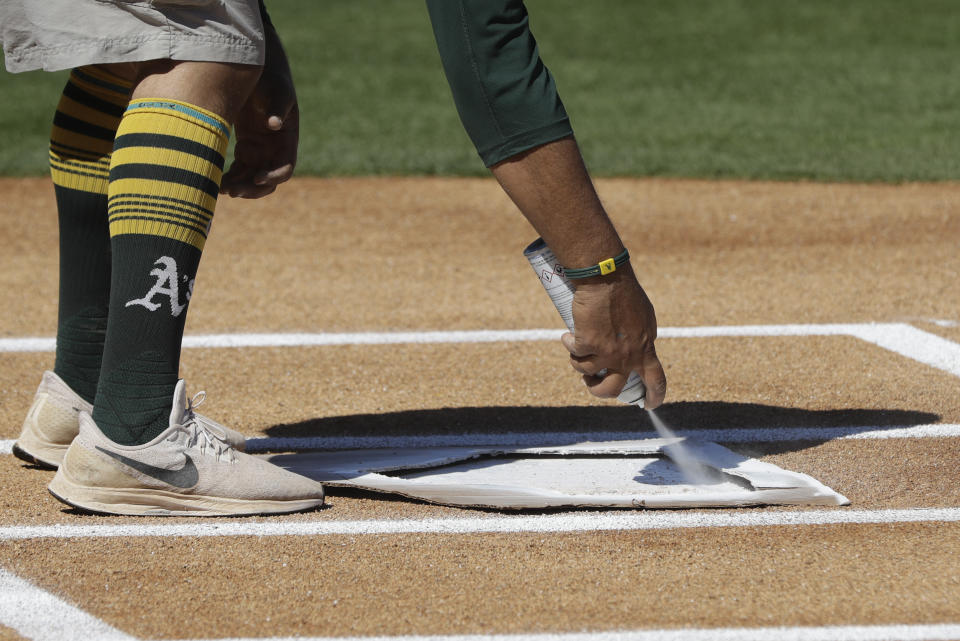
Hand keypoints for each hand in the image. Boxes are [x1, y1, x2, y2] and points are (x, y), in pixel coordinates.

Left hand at [221, 26, 297, 198]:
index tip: (256, 178)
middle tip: (233, 192)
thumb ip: (277, 106)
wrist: (254, 69)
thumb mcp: (276, 89)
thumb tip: (274, 124)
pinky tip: (214, 182)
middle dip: (252, 189)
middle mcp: (275, 150)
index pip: (285, 167)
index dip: (273, 176)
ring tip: (221, 190)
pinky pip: (238, 170)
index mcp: (287, 139)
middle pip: (268, 180)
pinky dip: (229, 178)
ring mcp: (260, 151)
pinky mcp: (245, 148)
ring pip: (251, 179)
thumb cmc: (269, 78)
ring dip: (239, 187)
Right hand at [560, 269, 666, 408]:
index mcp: (646, 348)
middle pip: (613, 389)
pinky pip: (574, 353)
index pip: (656, 380)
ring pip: (587, 374)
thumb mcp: (644, 318)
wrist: (606, 278)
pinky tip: (568, 335)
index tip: (648, 405)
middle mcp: (628, 356)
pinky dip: (569, 344)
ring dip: (578, 364)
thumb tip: (637, 351)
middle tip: (592, 382)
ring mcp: (607, 352)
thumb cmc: (625, 292)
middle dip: (598, 391)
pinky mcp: (587, 344)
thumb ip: (641, 338)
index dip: (654, 396)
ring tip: (577, 350)